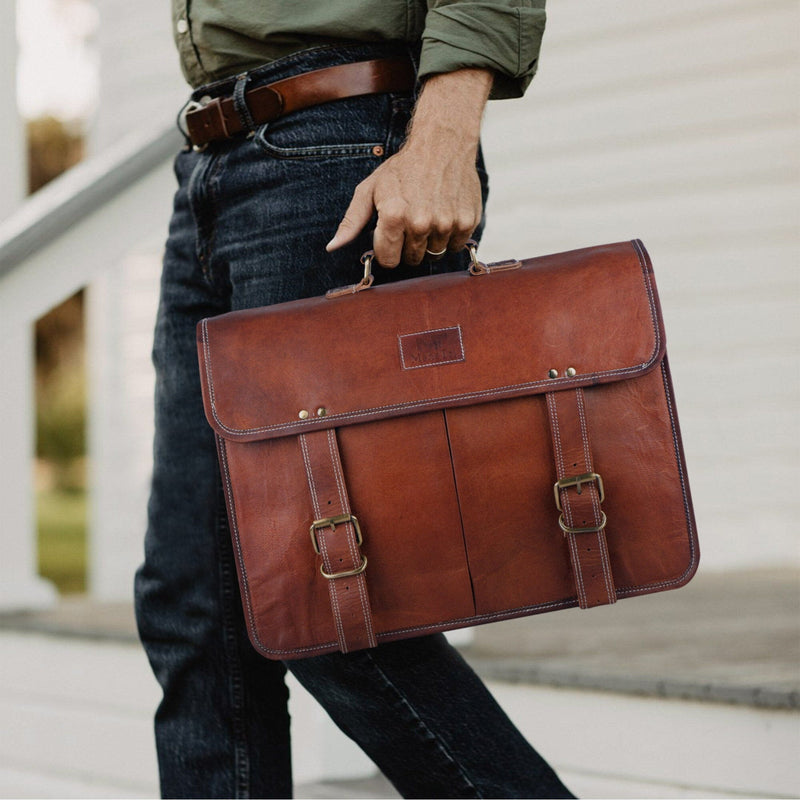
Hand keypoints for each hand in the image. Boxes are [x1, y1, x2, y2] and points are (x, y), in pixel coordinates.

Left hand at [326, 68, 492, 266]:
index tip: (391, 234)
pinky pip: (455, 246)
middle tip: (411, 220)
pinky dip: (450, 236)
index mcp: (394, 217)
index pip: (388, 260)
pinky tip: (444, 214)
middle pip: (412, 259)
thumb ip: (351, 221)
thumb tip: (332, 247)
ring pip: (434, 254)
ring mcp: (446, 224)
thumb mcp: (370, 189)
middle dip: (409, 245)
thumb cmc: (402, 168)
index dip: (387, 249)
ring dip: (430, 241)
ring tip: (428, 214)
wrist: (442, 143)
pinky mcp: (467, 222)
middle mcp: (421, 223)